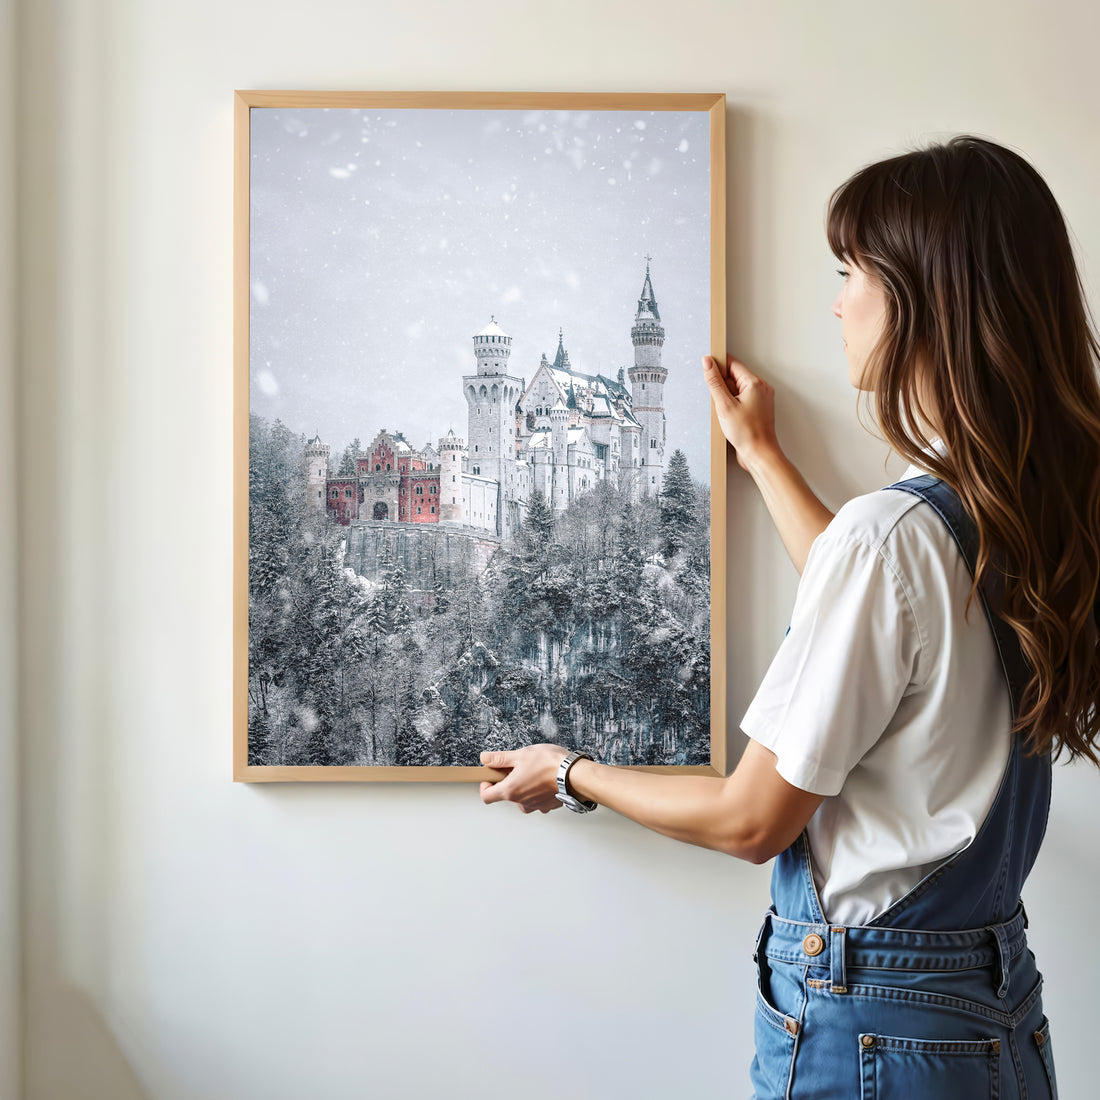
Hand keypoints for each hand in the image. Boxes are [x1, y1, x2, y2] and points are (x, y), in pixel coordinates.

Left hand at [479, 744, 567, 813]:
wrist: (575, 775)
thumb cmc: (550, 764)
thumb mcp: (520, 755)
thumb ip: (500, 758)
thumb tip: (485, 758)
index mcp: (510, 790)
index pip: (486, 796)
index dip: (485, 786)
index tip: (490, 777)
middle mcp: (521, 802)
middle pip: (506, 795)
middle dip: (508, 781)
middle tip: (517, 767)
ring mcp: (535, 806)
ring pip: (522, 797)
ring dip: (524, 786)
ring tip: (534, 771)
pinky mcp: (547, 805)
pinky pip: (537, 799)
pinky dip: (537, 790)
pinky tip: (545, 778)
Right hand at [702, 354, 780, 471]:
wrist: (759, 454)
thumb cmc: (747, 433)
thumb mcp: (724, 405)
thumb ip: (715, 382)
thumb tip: (708, 362)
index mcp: (755, 383)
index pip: (733, 363)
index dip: (718, 366)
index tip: (707, 370)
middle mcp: (761, 388)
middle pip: (735, 376)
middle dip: (722, 386)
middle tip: (719, 402)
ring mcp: (761, 399)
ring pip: (737, 389)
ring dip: (726, 397)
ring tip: (726, 412)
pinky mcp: (758, 409)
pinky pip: (741, 399)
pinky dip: (732, 405)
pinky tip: (729, 417)